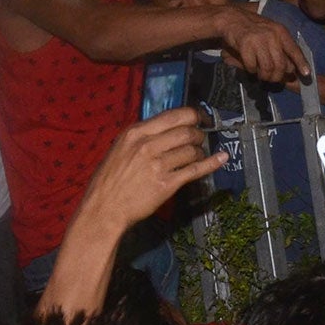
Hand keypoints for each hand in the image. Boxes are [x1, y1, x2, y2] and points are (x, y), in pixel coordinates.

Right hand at [71, 108, 226, 237]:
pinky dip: (212, 163)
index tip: (199, 119)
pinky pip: (195, 169)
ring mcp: (158, 165)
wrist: (103, 208)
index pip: (174, 116)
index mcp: (135, 133)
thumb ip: (143, 136)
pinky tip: (222, 158)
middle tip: (200, 139)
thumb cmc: (110, 180)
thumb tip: (169, 128)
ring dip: (201, 151)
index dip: (193, 116)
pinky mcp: (166, 184)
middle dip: (199, 134)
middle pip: (187, 131)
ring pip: (192, 150)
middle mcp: (147, 145)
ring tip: (198, 154)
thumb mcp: (120, 148)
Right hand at [215, 5, 310, 82]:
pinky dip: (251, 70)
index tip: (306, 74)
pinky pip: (252, 66)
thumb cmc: (252, 28)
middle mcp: (272, 35)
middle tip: (272, 79)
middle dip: (277, 76)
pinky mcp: (245, 45)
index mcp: (280, 31)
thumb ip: (281, 47)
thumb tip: (291, 68)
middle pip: (281, 65)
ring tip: (261, 75)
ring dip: (264, 76)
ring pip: (267, 68)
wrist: (231, 19)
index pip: (294, 50)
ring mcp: (258, 40)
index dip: (301, 63)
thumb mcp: (271, 32)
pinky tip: (249, 67)